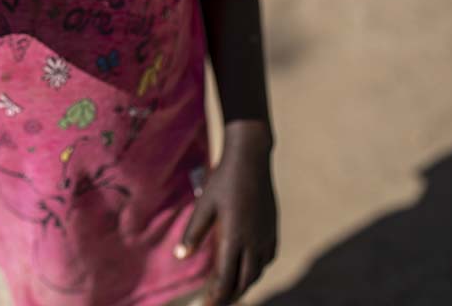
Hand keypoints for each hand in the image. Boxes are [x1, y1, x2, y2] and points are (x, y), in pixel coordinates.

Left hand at [179, 122, 277, 305]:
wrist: (251, 159)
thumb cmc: (223, 180)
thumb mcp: (204, 205)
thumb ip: (193, 233)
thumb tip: (179, 256)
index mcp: (235, 238)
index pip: (226, 279)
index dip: (216, 296)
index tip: (206, 305)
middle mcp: (254, 242)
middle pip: (244, 281)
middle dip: (229, 296)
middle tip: (214, 303)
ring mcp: (266, 236)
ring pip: (257, 272)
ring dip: (243, 284)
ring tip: (228, 291)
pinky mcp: (272, 229)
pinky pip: (267, 259)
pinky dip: (256, 270)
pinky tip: (247, 269)